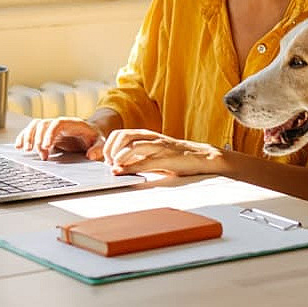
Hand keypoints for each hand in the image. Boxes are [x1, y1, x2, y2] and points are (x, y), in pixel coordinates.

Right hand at [14, 117, 102, 159]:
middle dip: (36, 137)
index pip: (57, 124)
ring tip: (25, 150)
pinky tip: (19, 146)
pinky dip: (24, 137)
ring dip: (28, 136)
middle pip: (43, 124)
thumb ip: (97, 148)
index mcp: (72, 123)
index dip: (50, 133)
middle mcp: (59, 123)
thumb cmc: (94, 137)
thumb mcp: (101, 142)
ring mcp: (51, 127)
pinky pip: (32, 131)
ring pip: (35, 126)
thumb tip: (90, 155)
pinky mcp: (46, 134)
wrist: (91, 133)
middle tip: (33, 151)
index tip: (46, 146)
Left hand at [99, 130, 224, 176]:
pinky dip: (130, 168)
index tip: (104, 158)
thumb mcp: (154, 154)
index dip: (108, 145)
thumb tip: (118, 166)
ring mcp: (158, 147)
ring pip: (131, 146)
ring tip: (114, 167)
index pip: (119, 134)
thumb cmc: (178, 156)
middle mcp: (151, 138)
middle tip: (108, 163)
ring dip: (118, 157)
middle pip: (122, 136)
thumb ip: (137, 157)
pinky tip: (122, 172)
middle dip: (110, 149)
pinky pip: (144, 161)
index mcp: (146, 135)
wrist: (203, 157)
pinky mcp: (166, 158)